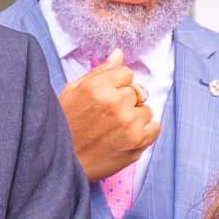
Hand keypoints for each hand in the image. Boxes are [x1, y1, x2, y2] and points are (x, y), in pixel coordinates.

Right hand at [59, 49, 158, 181]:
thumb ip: (98, 72)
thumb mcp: (72, 92)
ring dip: (135, 116)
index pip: (126, 73)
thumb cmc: (64, 127)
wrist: (63, 164)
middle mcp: (116, 103)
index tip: (106, 96)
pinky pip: (155, 127)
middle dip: (126, 100)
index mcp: (98, 87)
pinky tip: (126, 136)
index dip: (116, 84)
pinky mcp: (138, 143)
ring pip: (146, 109)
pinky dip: (145, 131)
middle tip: (108, 115)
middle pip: (137, 90)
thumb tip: (119, 54)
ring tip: (115, 128)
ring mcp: (129, 124)